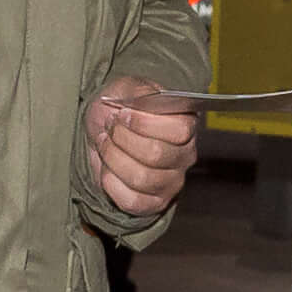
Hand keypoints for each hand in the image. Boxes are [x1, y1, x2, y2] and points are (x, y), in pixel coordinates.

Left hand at [84, 77, 201, 218]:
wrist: (105, 130)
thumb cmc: (121, 109)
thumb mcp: (128, 88)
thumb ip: (138, 92)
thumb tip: (138, 105)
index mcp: (186, 124)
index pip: (179, 130)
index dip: (145, 123)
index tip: (123, 114)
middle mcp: (185, 155)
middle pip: (155, 154)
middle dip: (122, 139)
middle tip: (110, 128)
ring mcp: (172, 182)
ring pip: (141, 178)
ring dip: (113, 158)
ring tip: (105, 144)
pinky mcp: (154, 203)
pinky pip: (132, 201)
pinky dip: (111, 183)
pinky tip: (107, 168)